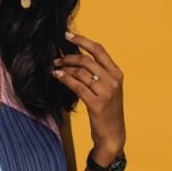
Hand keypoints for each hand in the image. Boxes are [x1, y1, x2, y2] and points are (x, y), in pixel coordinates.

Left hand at [52, 32, 125, 165]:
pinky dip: (65, 79)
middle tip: (56, 58)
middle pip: (86, 60)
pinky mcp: (97, 104)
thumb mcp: (108, 89)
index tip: (67, 36)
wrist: (113, 135)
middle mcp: (113, 80)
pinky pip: (77, 86)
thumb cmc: (107, 111)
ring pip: (80, 72)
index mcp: (117, 73)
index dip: (82, 41)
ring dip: (64, 68)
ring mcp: (106, 92)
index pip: (99, 50)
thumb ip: (98, 74)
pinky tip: (57, 76)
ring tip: (54, 68)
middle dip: (68, 57)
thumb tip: (77, 60)